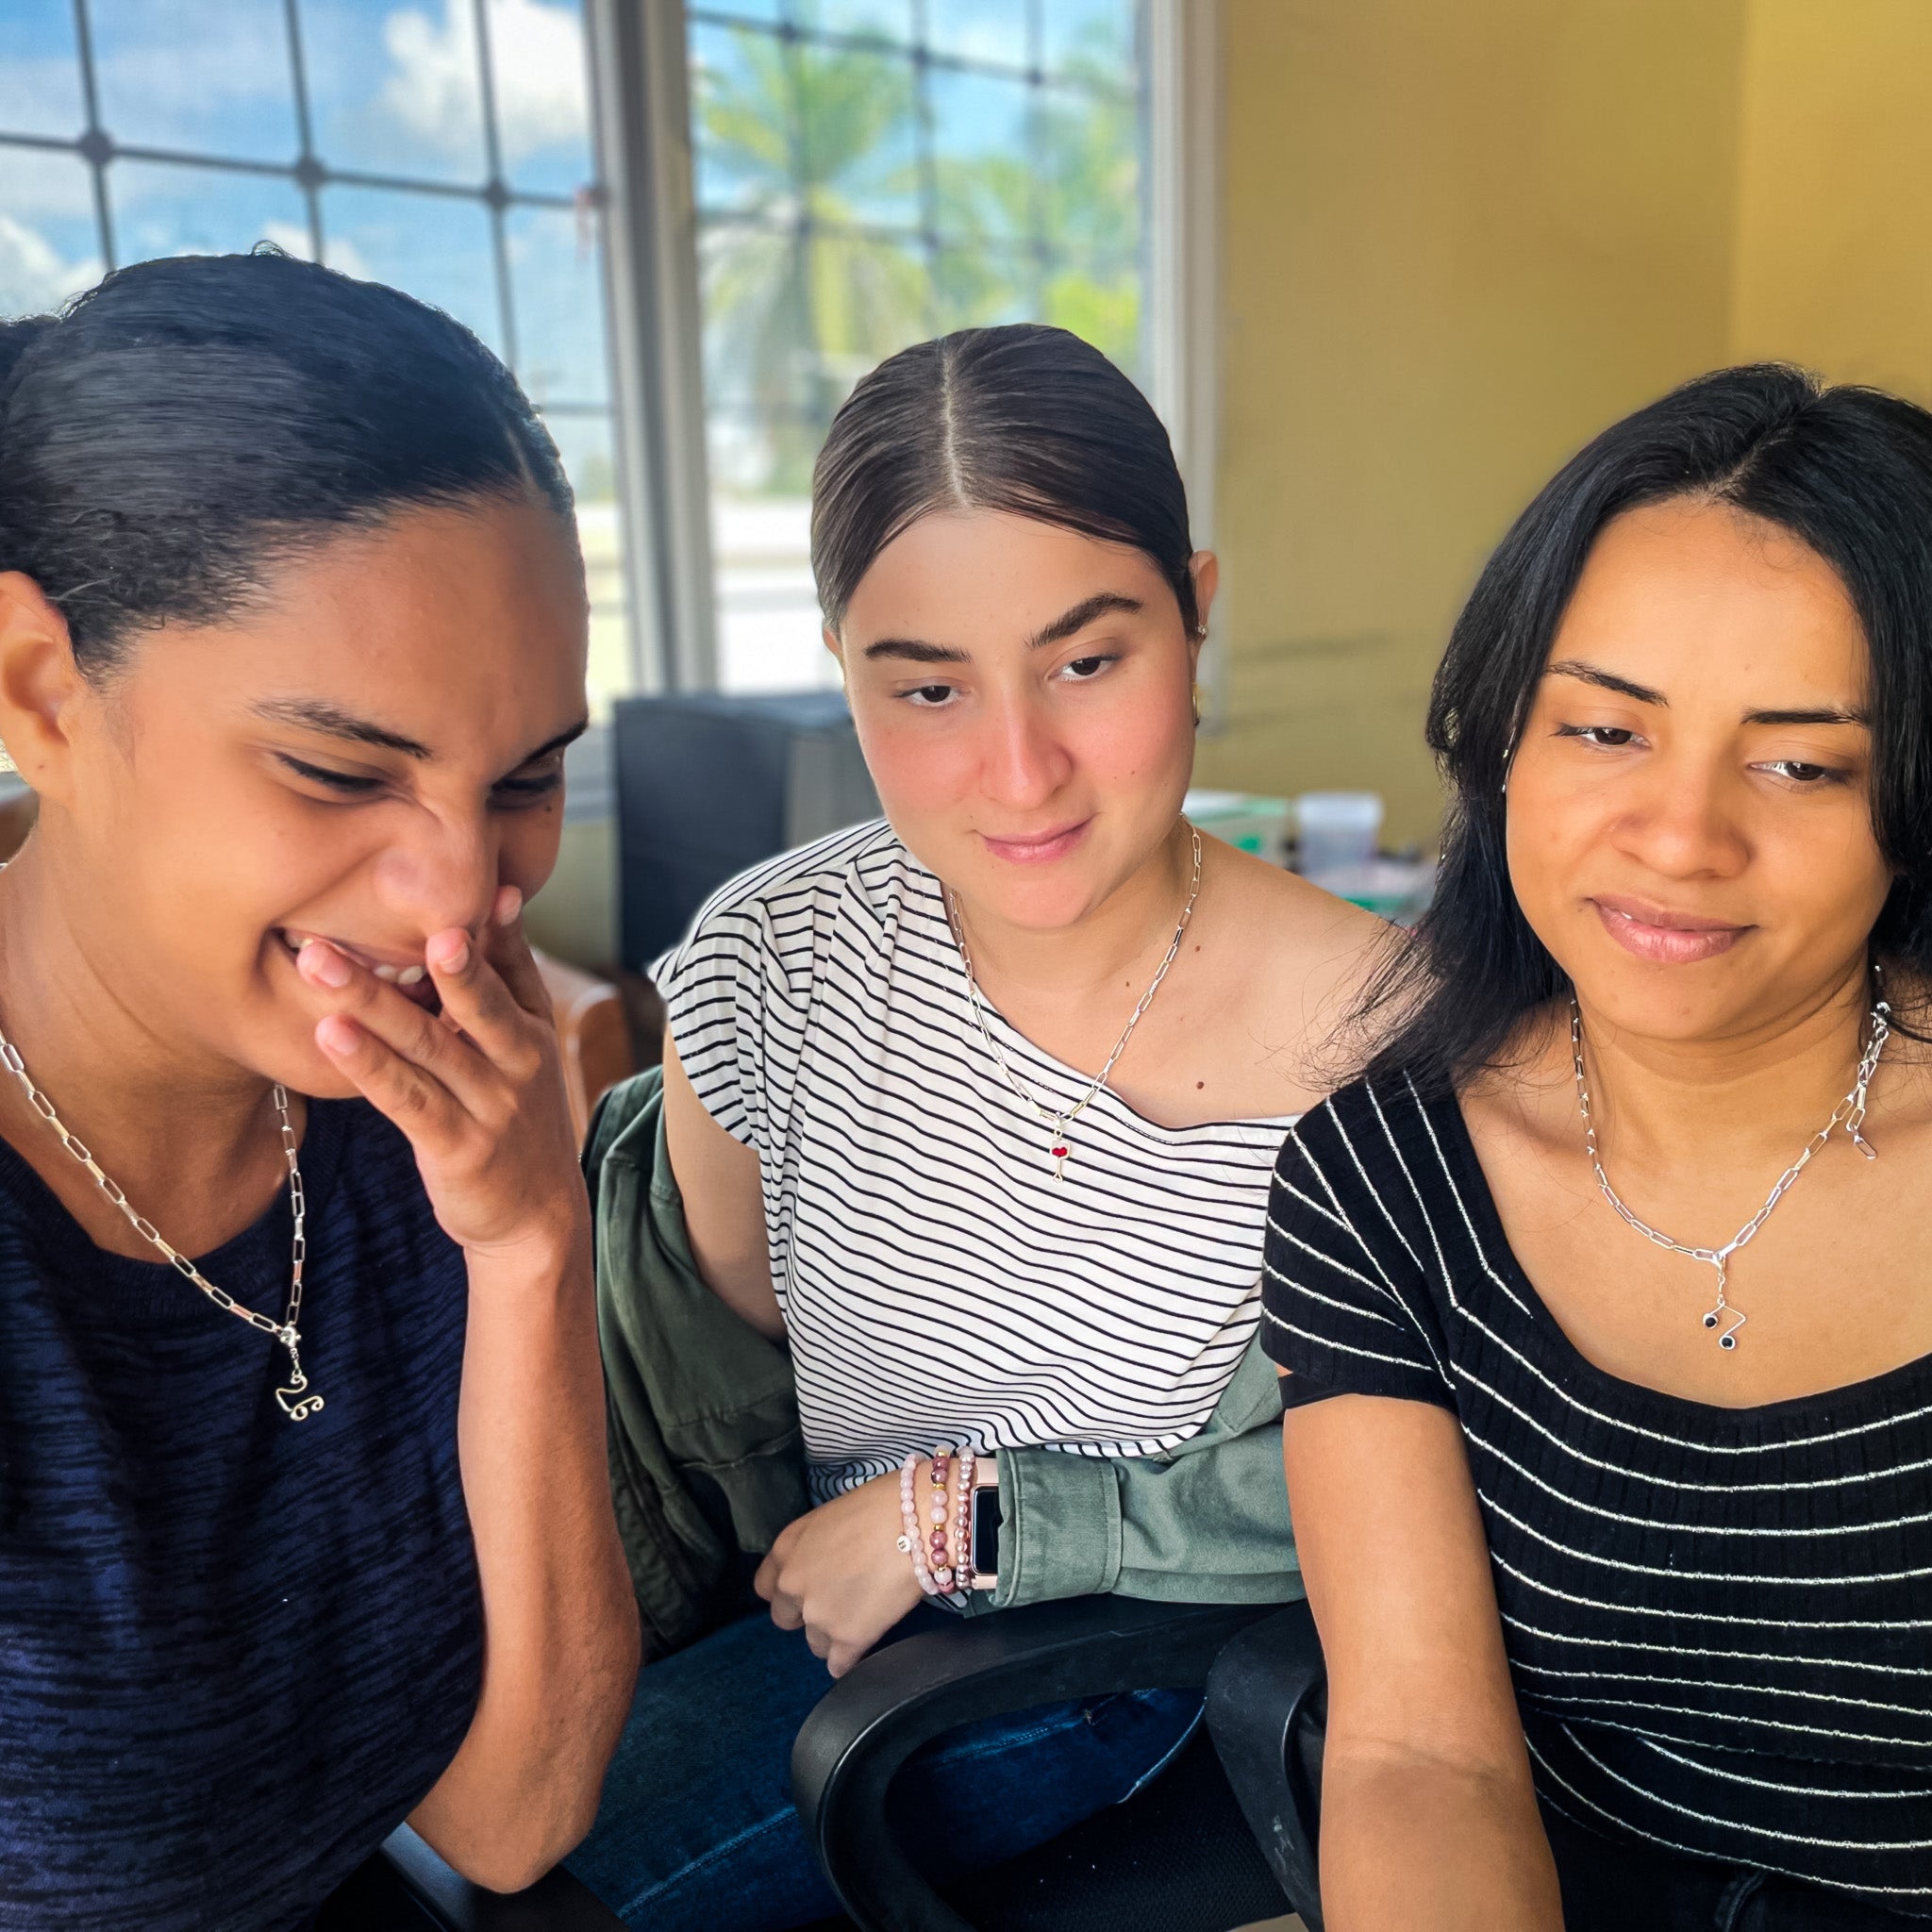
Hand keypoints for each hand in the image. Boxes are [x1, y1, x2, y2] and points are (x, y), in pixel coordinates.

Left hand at [297, 886, 584, 1260]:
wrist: (537, 1216)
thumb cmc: (516, 1115)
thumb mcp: (526, 1048)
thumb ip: (507, 978)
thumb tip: (499, 896)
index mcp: (531, 1029)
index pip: (515, 968)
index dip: (499, 930)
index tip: (483, 886)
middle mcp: (517, 1060)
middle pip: (472, 1001)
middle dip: (445, 960)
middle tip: (405, 915)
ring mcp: (488, 1105)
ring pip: (428, 1045)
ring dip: (373, 1002)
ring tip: (322, 964)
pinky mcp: (456, 1147)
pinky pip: (406, 1100)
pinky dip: (369, 1066)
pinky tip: (331, 1036)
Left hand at [755, 1472, 925, 1677]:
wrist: (916, 1522)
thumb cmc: (881, 1505)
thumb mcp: (831, 1517)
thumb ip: (815, 1547)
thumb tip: (826, 1562)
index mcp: (786, 1549)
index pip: (765, 1587)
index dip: (786, 1590)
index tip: (806, 1589)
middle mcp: (793, 1585)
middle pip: (785, 1619)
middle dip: (806, 1615)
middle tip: (837, 1602)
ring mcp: (818, 1615)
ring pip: (815, 1644)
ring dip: (834, 1635)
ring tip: (862, 1616)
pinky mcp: (848, 1639)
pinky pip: (839, 1665)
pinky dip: (851, 1658)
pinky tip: (866, 1642)